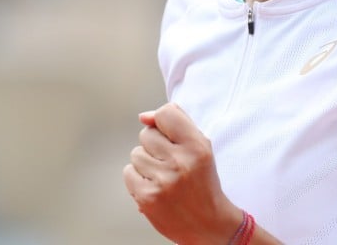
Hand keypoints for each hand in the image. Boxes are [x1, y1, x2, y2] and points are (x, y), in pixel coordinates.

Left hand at [123, 102, 242, 244]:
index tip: (168, 134)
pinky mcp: (147, 197)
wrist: (208, 223)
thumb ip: (176, 123)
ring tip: (164, 176)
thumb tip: (143, 116)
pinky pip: (128, 172)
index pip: (165, 113)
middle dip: (155, 145)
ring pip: (136, 154)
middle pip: (146, 134)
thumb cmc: (202, 181)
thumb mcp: (201, 147)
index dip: (162, 121)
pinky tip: (154, 186)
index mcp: (197, 147)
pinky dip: (138, 178)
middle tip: (170, 161)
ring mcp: (162, 181)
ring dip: (146, 163)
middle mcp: (180, 162)